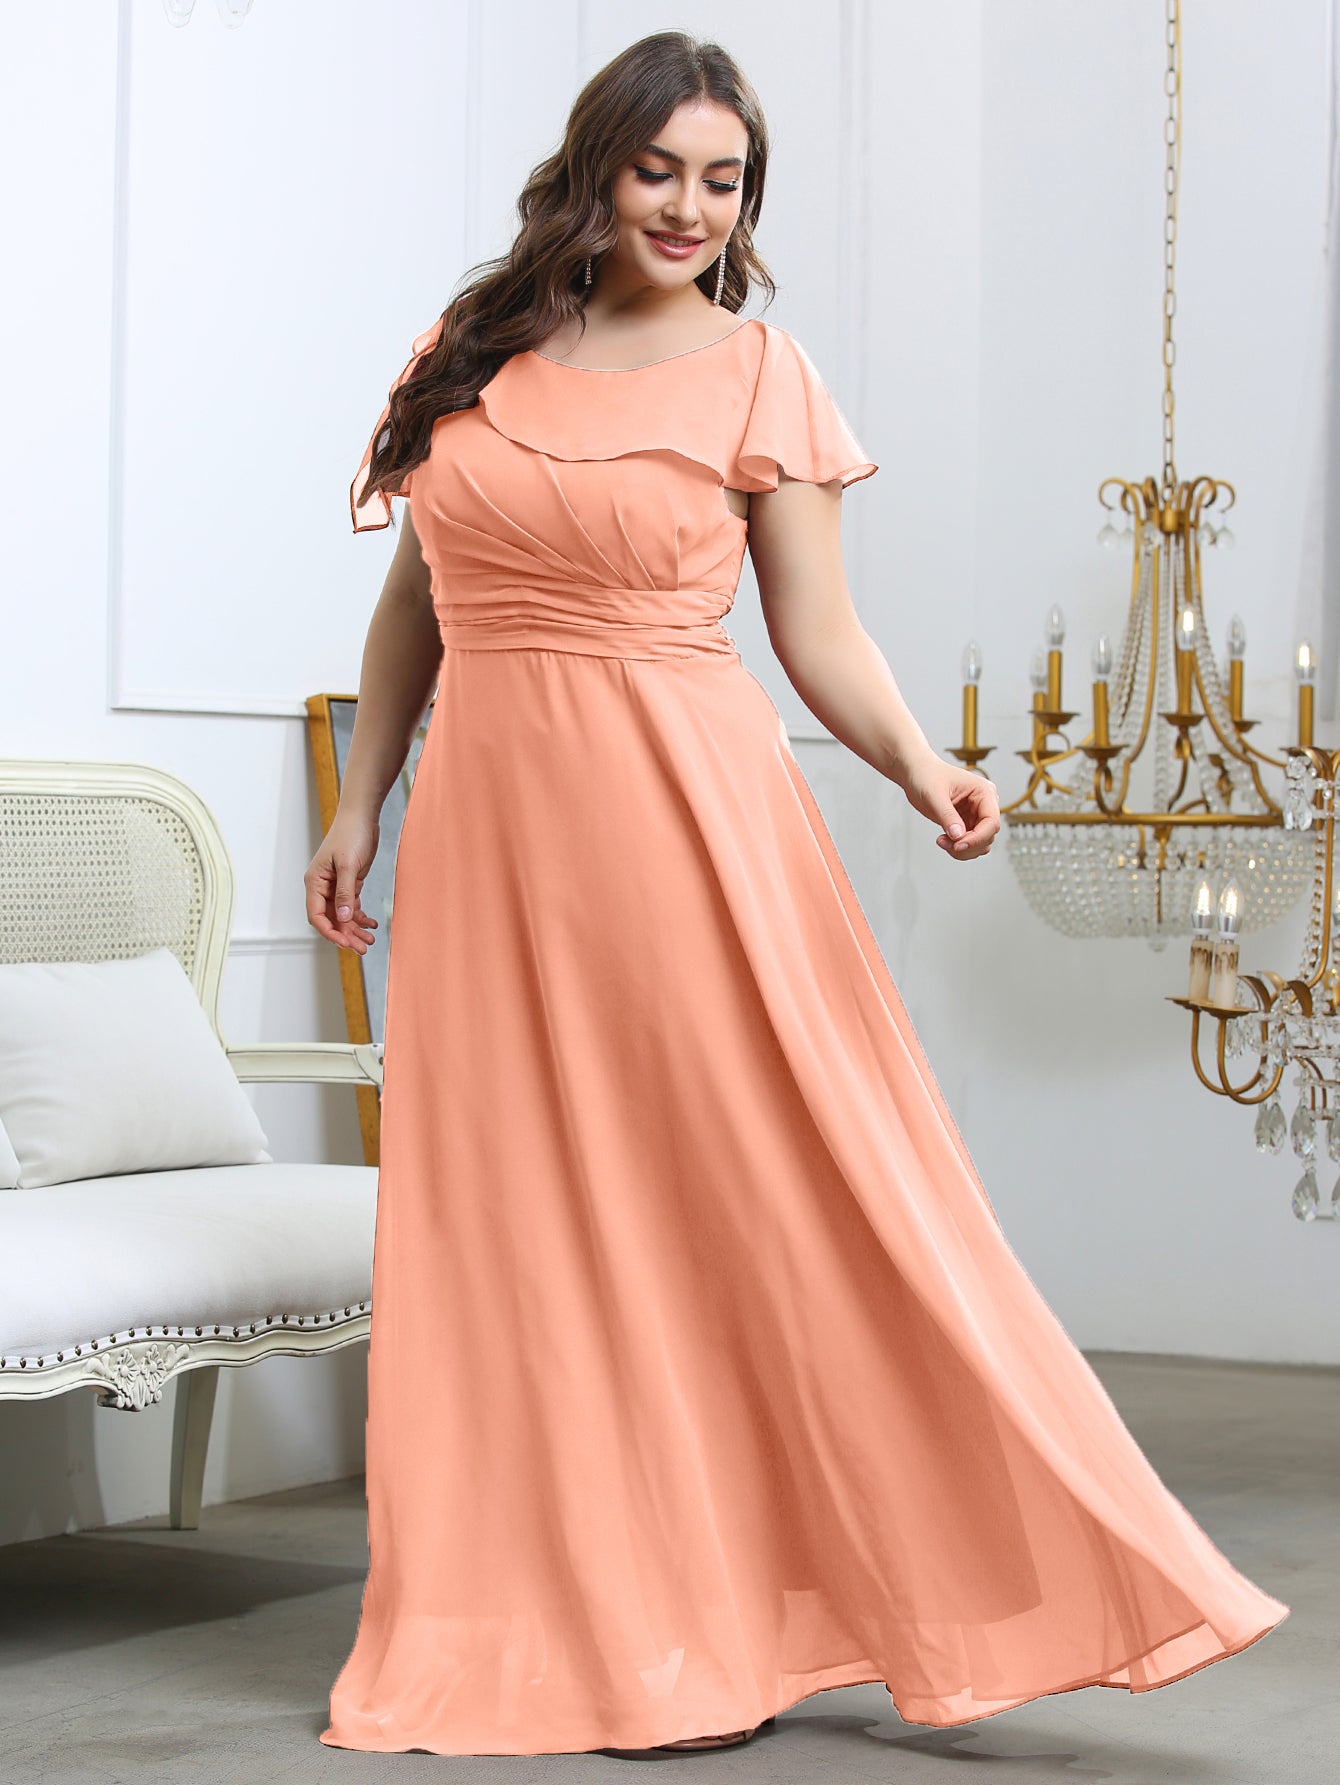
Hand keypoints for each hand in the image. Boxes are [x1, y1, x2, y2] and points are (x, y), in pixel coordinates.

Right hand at [305, 811, 380, 951]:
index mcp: (315, 882)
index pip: (316, 915)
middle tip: (362, 948)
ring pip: (342, 915)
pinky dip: (361, 917)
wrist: (362, 817)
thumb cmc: (351, 834)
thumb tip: (343, 918)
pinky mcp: (349, 883)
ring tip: (370, 941)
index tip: (345, 942)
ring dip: (355, 929)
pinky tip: (373, 924)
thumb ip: (345, 892)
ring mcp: (336, 886)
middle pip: (330, 919)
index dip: (329, 931)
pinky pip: (352, 906)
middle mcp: (322, 887)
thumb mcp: (348, 864)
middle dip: (345, 935)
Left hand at [898, 752, 1000, 859]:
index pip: (992, 821)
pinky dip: (958, 848)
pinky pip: (969, 843)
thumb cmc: (927, 775)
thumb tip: (958, 835)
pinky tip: (944, 840)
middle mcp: (984, 804)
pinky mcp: (966, 823)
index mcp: (984, 792)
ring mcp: (976, 815)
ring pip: (980, 843)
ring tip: (942, 841)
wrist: (917, 773)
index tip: (958, 844)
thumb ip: (947, 816)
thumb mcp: (935, 795)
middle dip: (967, 845)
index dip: (978, 837)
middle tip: (945, 843)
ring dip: (963, 849)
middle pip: (988, 836)